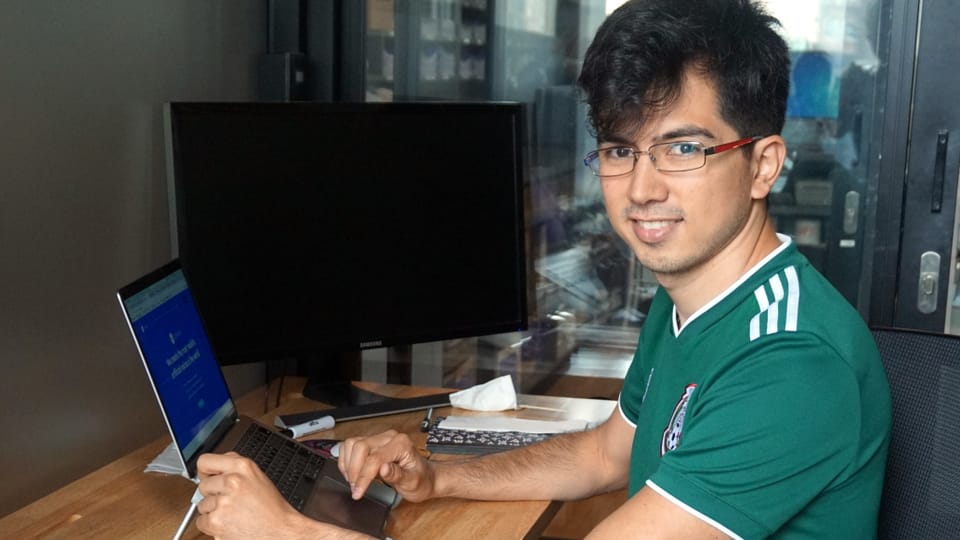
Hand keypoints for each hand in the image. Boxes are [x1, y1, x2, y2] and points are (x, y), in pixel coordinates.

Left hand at [195, 452, 340, 538]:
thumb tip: (216, 471)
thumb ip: (236, 470)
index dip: (205, 472)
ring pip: (202, 505)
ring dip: (213, 511)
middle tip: (229, 501)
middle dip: (212, 494)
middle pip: (203, 485)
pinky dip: (211, 526)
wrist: (280, 531)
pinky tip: (228, 523)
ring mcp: (223, 501)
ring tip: (233, 514)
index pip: (205, 461)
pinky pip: (201, 522)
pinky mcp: (216, 520)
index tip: (208, 477)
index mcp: (243, 466)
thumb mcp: (258, 477)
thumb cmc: (272, 509)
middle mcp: (232, 481)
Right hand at [338, 430, 435, 501]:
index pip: (374, 458)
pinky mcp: (372, 443)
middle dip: (354, 470)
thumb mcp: (413, 482)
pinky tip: (351, 473)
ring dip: (348, 464)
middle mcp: (389, 437)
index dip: (363, 476)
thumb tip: (383, 469)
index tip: (358, 491)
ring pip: (352, 444)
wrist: (426, 477)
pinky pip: (351, 446)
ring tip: (353, 481)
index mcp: (401, 444)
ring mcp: (379, 438)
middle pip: (360, 447)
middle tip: (356, 488)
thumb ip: (398, 475)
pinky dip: (346, 460)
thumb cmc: (422, 479)